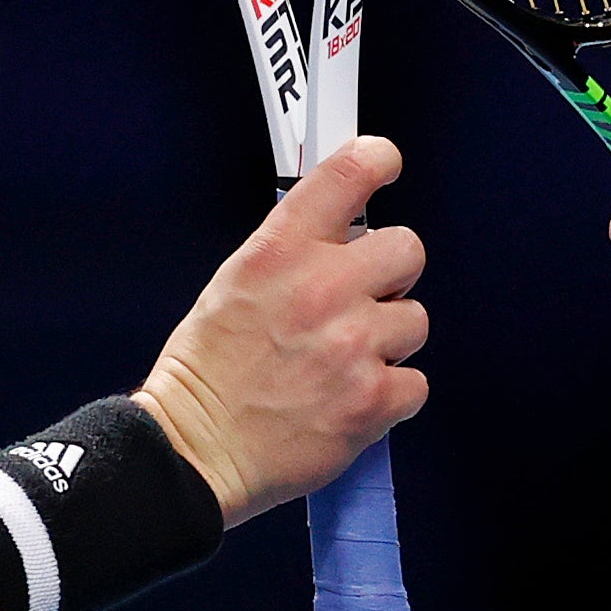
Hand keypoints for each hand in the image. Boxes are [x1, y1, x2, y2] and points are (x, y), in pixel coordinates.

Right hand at [138, 136, 428, 521]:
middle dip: (390, 276)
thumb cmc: (207, 373)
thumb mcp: (233, 283)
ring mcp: (353, 344)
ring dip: (388, 341)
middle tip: (362, 301)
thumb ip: (290, 252)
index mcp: (280, 251)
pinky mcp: (373, 399)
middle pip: (407, 248)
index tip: (385, 165)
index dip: (378, 161)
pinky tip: (352, 398)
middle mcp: (322, 288)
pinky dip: (391, 395)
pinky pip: (416, 382)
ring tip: (345, 362)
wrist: (195, 449)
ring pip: (415, 320)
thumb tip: (340, 235)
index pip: (350, 172)